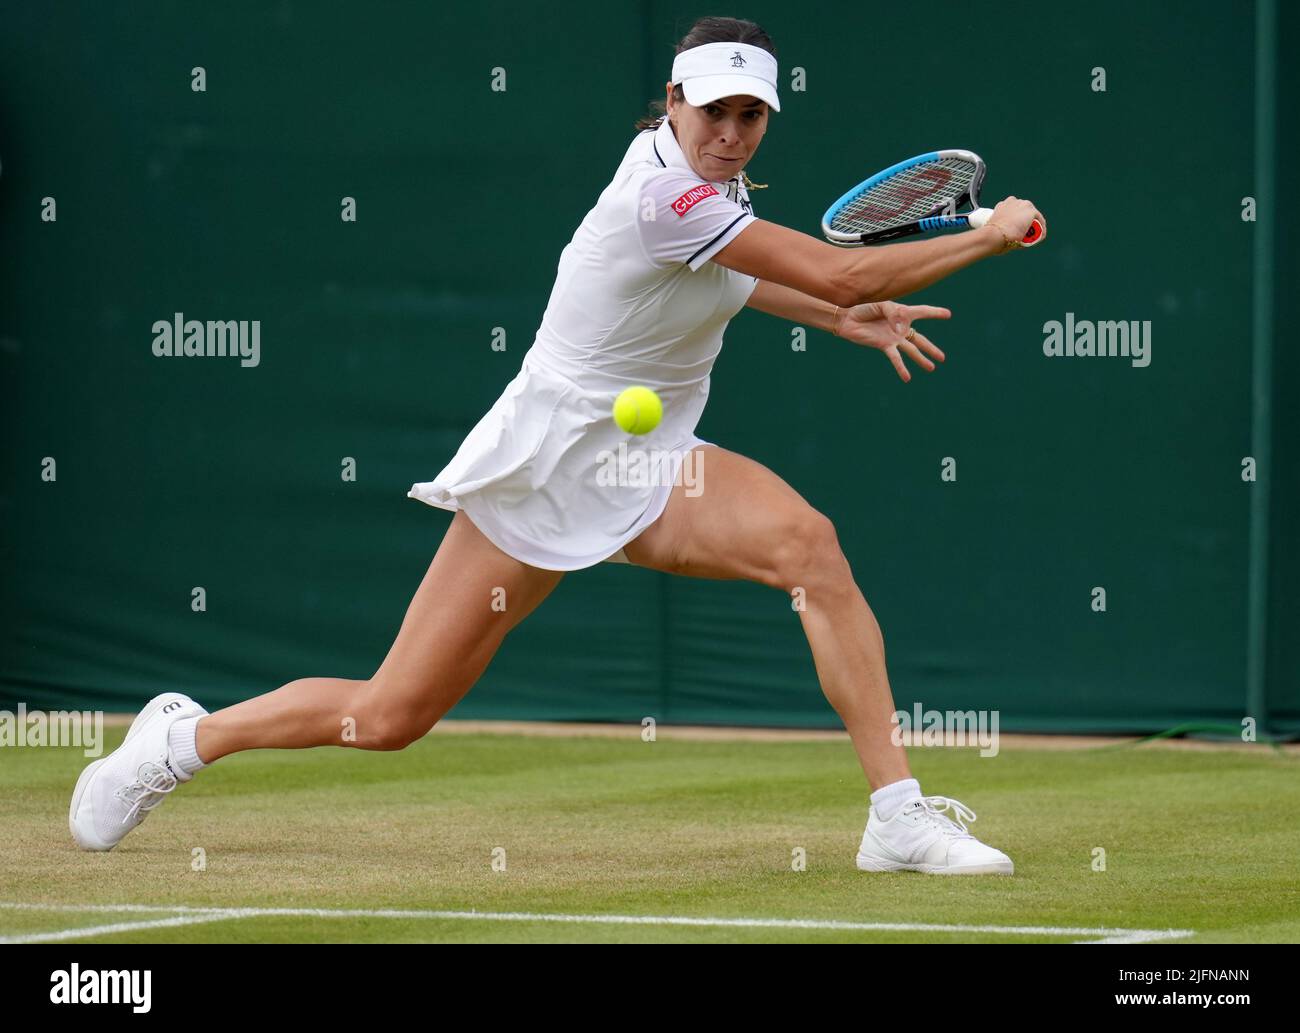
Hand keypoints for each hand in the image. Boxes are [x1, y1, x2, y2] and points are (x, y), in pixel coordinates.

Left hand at [833, 300, 949, 382]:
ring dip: (921, 359)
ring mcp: (893, 338)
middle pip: (920, 339)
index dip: (934, 313)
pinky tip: (907, 378)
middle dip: (931, 348)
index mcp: (901, 313)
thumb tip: (902, 330)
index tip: (948, 315)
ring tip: (931, 368)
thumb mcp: (881, 305)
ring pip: (911, 350)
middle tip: (942, 358)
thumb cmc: (864, 309)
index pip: (922, 312)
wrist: (848, 319)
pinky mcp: (884, 346)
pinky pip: (896, 357)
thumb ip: (894, 314)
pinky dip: (901, 367)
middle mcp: (900, 328)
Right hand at [987, 196, 1045, 246]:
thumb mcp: (994, 230)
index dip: (1017, 222)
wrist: (993, 235)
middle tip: (1026, 236)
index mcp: (1003, 204)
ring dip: (1034, 226)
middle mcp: (1014, 201)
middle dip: (1027, 223)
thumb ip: (999, 231)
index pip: (1015, 211)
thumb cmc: (990, 237)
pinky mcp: (1032, 211)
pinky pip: (1040, 222)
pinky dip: (1041, 230)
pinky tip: (1040, 237)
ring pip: (1033, 217)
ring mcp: (1024, 205)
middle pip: (1025, 213)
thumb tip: (1001, 243)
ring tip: (1033, 238)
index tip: (1018, 232)